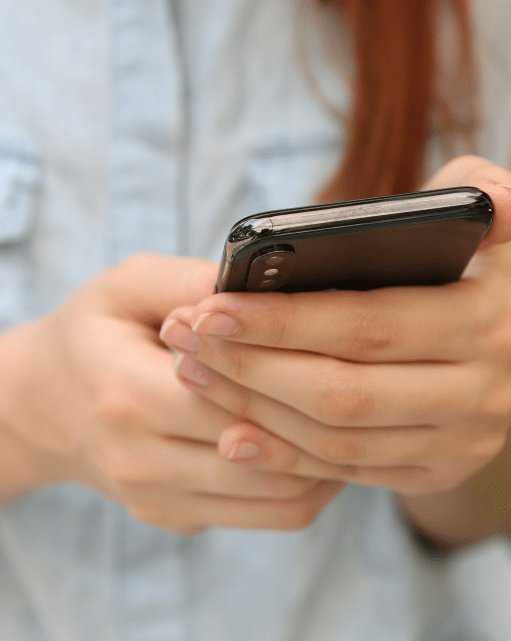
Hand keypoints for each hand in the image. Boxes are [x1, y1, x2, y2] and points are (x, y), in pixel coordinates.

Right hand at [13, 254, 342, 531]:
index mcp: (125, 394)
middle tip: (367, 379)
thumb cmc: (90, 333)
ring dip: (327, 459)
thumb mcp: (126, 284)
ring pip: (279, 498)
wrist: (42, 403)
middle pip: (267, 452)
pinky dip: (303, 483)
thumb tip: (267, 290)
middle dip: (323, 416)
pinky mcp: (172, 518)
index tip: (341, 343)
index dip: (294, 371)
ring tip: (352, 413)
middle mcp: (139, 461)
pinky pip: (264, 515)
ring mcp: (155, 500)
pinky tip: (316, 442)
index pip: (236, 395)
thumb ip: (191, 281)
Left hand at [160, 157, 510, 495]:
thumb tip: (493, 203)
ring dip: (252, 409)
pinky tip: (230, 434)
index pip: (365, 326)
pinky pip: (345, 473)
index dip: (283, 321)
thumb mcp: (487, 222)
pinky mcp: (431, 471)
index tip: (211, 308)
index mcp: (483, 321)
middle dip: (250, 367)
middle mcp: (478, 394)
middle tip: (186, 338)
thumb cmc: (474, 267)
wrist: (509, 351)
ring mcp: (456, 443)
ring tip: (193, 372)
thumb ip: (478, 192)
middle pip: (340, 391)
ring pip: (334, 437)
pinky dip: (283, 456)